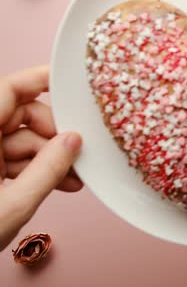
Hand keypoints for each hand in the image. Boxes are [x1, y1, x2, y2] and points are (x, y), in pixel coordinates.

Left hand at [0, 66, 82, 251]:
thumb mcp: (11, 206)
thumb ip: (47, 171)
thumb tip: (74, 142)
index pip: (9, 90)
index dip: (40, 80)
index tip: (69, 82)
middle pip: (22, 115)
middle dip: (54, 132)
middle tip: (77, 151)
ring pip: (24, 140)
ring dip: (52, 157)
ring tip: (75, 178)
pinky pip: (18, 159)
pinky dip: (40, 170)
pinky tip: (61, 184)